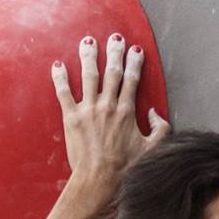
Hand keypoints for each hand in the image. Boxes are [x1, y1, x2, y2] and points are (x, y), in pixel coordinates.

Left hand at [50, 33, 170, 177]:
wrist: (99, 180)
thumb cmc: (125, 169)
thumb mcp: (152, 149)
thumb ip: (160, 129)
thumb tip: (156, 113)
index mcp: (127, 111)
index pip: (132, 80)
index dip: (134, 63)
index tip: (135, 50)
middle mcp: (108, 105)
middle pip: (112, 72)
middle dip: (114, 52)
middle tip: (114, 37)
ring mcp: (88, 110)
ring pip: (89, 76)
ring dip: (88, 56)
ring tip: (88, 42)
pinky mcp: (71, 118)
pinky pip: (64, 93)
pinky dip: (60, 78)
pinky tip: (58, 65)